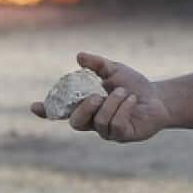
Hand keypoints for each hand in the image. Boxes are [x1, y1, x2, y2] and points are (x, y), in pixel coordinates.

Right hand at [30, 52, 171, 142]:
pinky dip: (124, 108)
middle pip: (76, 123)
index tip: (34, 106)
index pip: (62, 111)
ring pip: (100, 122)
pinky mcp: (123, 136)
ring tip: (125, 91)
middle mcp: (93, 121)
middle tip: (97, 95)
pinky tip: (132, 100)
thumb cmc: (133, 85)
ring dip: (113, 103)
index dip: (47, 111)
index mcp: (86, 106)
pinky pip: (116, 126)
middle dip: (85, 109)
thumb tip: (78, 57)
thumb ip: (96, 64)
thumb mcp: (114, 70)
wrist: (158, 97)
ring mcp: (108, 131)